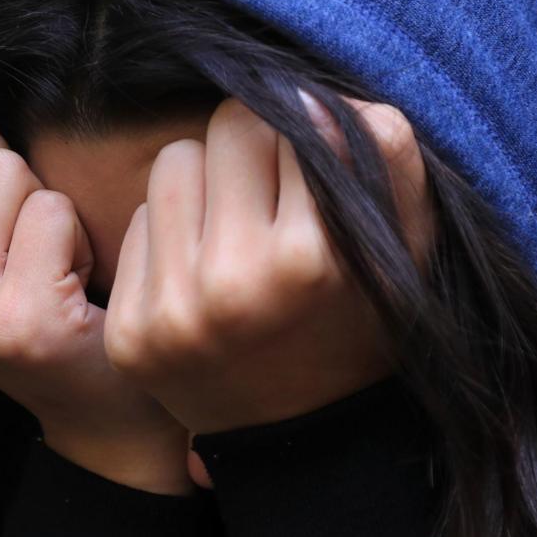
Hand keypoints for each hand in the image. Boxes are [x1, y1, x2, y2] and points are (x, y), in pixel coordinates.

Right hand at [0, 118, 192, 494]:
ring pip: (12, 174)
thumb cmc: (39, 305)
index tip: (5, 247)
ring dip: (51, 215)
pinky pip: (52, 210)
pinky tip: (74, 292)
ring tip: (53, 273)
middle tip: (35, 261)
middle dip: (23, 194)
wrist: (98, 401)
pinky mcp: (17, 318)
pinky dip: (80, 239)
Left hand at [103, 94, 432, 434]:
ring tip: (237, 231)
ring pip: (172, 162)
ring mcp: (173, 310)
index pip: (288, 118)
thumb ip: (387, 160)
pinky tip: (202, 275)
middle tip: (275, 195)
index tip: (314, 168)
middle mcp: (234, 283)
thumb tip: (314, 96)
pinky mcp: (130, 331)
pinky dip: (170, 234)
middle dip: (254, 149)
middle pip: (226, 128)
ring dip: (206, 183)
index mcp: (312, 260)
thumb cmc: (364, 325)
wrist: (306, 440)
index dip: (306, 134)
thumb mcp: (406, 248)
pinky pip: (137, 222)